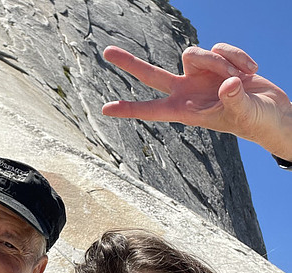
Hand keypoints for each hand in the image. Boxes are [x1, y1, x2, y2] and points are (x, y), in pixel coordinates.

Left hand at [102, 43, 291, 160]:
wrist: (272, 112)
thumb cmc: (255, 121)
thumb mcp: (245, 114)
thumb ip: (234, 100)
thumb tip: (227, 84)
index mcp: (185, 111)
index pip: (151, 110)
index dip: (129, 109)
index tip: (105, 109)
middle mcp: (187, 91)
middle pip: (151, 75)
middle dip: (130, 63)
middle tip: (106, 52)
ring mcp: (200, 75)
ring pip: (194, 53)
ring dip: (220, 62)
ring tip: (241, 79)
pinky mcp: (216, 62)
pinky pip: (219, 47)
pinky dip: (236, 56)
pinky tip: (250, 70)